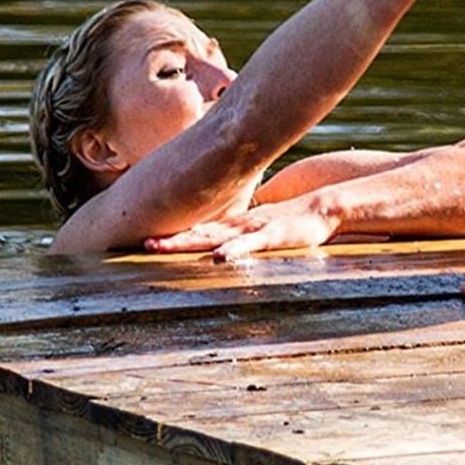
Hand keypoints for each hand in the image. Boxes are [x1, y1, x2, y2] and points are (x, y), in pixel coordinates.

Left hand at [143, 196, 338, 260]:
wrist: (322, 207)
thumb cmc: (292, 221)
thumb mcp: (261, 228)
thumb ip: (241, 236)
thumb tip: (221, 247)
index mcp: (234, 224)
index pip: (197, 230)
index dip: (173, 235)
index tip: (146, 240)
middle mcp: (237, 225)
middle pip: (197, 233)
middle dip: (170, 239)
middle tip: (142, 243)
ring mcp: (252, 228)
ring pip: (214, 236)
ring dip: (187, 242)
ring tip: (160, 246)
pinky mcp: (271, 235)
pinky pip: (248, 244)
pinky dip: (233, 250)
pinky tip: (218, 257)